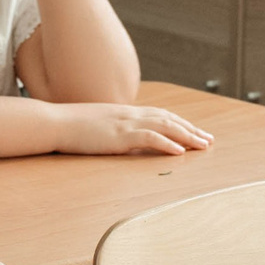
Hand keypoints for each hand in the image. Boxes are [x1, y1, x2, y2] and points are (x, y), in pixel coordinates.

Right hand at [51, 102, 213, 155]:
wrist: (54, 122)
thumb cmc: (71, 127)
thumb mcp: (98, 127)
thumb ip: (114, 131)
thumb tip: (126, 142)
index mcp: (125, 113)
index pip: (160, 115)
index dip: (180, 123)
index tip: (194, 132)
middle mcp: (130, 115)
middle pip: (168, 119)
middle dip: (191, 129)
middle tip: (209, 140)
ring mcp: (125, 123)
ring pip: (165, 126)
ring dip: (187, 136)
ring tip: (203, 145)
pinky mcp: (119, 135)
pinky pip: (149, 138)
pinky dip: (167, 143)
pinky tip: (180, 151)